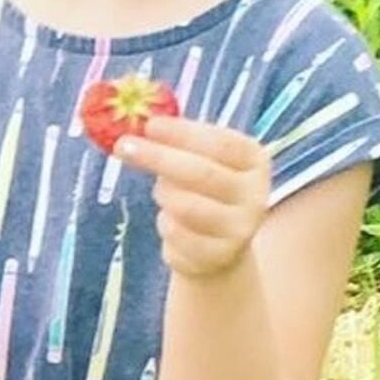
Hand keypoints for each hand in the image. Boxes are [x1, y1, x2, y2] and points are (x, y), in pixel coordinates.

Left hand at [116, 117, 270, 279]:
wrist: (220, 245)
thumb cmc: (203, 188)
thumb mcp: (198, 157)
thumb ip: (177, 140)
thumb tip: (136, 123)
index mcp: (254, 161)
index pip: (221, 143)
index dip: (183, 133)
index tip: (149, 125)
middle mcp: (255, 195)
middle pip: (202, 173)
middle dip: (158, 157)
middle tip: (123, 146)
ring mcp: (241, 229)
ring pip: (186, 205)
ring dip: (163, 193)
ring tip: (162, 190)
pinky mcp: (220, 256)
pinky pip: (176, 234)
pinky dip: (165, 223)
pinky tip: (171, 220)